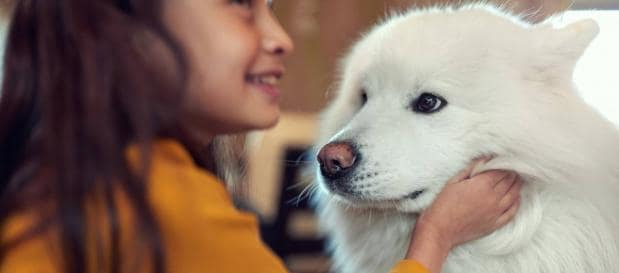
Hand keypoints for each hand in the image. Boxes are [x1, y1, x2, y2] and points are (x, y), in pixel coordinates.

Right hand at [405, 161, 521, 272]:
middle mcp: (492, 198)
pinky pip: (512, 212)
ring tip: (516, 180)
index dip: (503, 164)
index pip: (500, 171)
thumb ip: (470, 169)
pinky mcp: (495, 224)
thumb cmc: (443, 205)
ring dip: (517, 186)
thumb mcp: (453, 181)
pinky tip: (516, 198)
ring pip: (514, 195)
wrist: (440, 229)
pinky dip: (516, 203)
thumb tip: (483, 160)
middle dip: (511, 173)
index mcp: (482, 185)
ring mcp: (495, 212)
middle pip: (509, 181)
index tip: (503, 161)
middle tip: (511, 169)